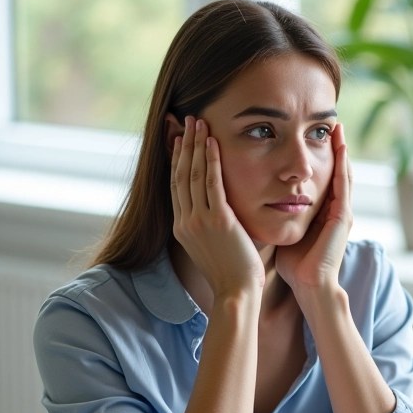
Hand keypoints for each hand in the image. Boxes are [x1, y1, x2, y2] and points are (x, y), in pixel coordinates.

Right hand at [171, 116, 264, 297]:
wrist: (236, 292)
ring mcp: (199, 220)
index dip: (176, 160)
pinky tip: (212, 142)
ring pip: (194, 174)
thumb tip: (216, 212)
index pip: (176, 186)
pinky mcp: (217, 221)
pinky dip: (211, 160)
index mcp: (181, 228)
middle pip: (180, 174)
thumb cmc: (231, 274)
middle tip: (186, 120)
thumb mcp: (211, 247)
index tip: (179, 139)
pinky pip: (212, 183)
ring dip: (196, 145)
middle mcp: (185, 221)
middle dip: (183, 145)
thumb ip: (209, 227)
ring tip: (198, 122)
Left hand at [275, 123, 352, 295]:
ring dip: (342, 150)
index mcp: (323, 213)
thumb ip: (280, 216)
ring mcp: (342, 213)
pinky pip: (344, 185)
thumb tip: (260, 202)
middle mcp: (336, 210)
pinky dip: (343, 165)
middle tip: (331, 123)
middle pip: (336, 171)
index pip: (323, 178)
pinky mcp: (343, 217)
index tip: (310, 136)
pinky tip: (341, 148)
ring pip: (344, 174)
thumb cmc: (296, 266)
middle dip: (334, 148)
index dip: (319, 157)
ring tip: (337, 128)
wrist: (311, 286)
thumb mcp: (287, 232)